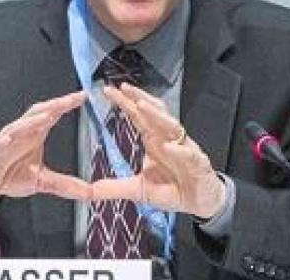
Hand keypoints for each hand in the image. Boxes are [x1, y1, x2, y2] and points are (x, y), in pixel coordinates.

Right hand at [0, 91, 90, 200]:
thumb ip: (65, 185)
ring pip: (20, 125)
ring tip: (47, 116)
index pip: (53, 114)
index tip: (83, 96)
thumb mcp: (42, 181)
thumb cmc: (9, 173)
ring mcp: (6, 140)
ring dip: (33, 120)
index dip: (67, 104)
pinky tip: (10, 138)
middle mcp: (22, 132)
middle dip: (55, 105)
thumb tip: (89, 192)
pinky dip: (5, 139)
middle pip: (39, 113)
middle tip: (72, 99)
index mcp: (35, 134)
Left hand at [90, 83, 226, 218]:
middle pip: (153, 113)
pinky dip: (179, 150)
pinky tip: (169, 146)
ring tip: (142, 106)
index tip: (108, 90)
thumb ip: (114, 188)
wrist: (200, 202)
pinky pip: (188, 154)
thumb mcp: (138, 190)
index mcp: (154, 141)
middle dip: (139, 98)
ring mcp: (184, 149)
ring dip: (157, 116)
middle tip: (123, 88)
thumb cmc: (171, 189)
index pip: (137, 116)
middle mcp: (168, 139)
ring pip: (171, 126)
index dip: (125, 103)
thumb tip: (89, 190)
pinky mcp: (198, 164)